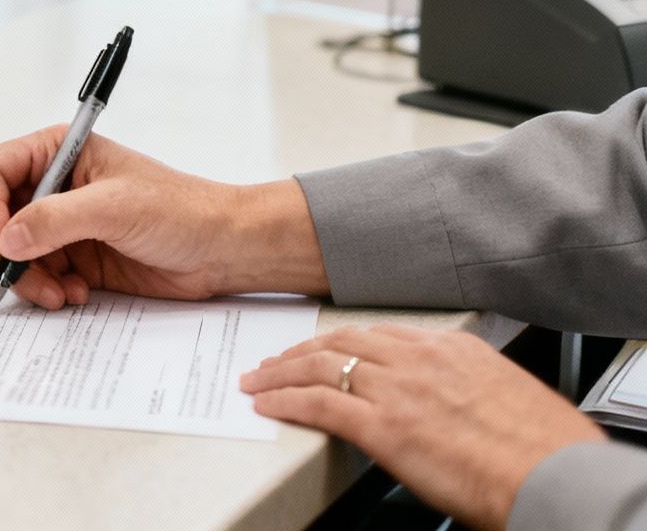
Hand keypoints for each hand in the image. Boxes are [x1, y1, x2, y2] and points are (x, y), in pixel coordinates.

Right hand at [0, 125, 329, 308]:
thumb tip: (7, 240)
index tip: (1, 248)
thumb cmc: (182, 210)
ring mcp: (58, 223)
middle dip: (2, 252)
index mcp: (54, 153)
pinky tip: (75, 294)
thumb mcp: (115, 207)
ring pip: (8, 253)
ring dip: (26, 279)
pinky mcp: (71, 257)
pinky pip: (34, 276)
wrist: (222, 249)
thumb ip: (55, 219)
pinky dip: (45, 290)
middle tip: (19, 279)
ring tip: (59, 294)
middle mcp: (49, 185)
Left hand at [241, 326, 605, 530]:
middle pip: (341, 343)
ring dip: (281, 373)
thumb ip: (464, 387)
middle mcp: (419, 360)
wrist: (555, 478)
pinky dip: (284, 401)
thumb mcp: (504, 395)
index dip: (342, 342)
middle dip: (301, 352)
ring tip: (259, 380)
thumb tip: (448, 403)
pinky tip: (266, 404)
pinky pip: (317, 404)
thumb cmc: (543, 450)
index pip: (379, 334)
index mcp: (452, 349)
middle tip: (276, 361)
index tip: (324, 348)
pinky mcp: (384, 427)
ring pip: (320, 367)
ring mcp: (398, 391)